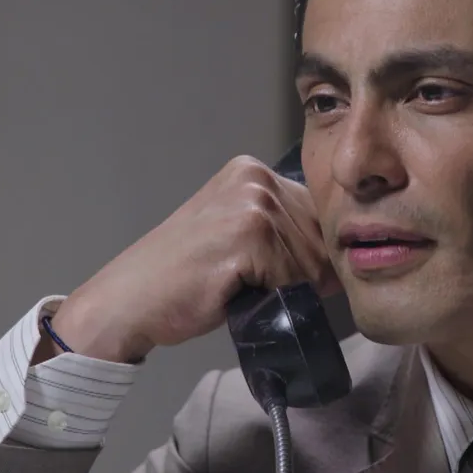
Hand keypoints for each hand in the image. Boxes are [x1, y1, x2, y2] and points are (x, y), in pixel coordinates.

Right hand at [47, 156, 337, 363]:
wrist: (130, 301)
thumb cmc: (185, 279)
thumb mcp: (239, 237)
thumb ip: (284, 230)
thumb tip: (343, 252)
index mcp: (253, 171)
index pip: (318, 218)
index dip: (303, 256)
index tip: (264, 272)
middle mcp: (255, 178)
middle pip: (320, 241)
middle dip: (295, 275)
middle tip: (243, 282)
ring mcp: (252, 204)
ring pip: (310, 265)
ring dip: (281, 290)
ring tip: (235, 286)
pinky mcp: (248, 236)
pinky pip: (291, 281)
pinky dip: (268, 298)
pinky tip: (231, 291)